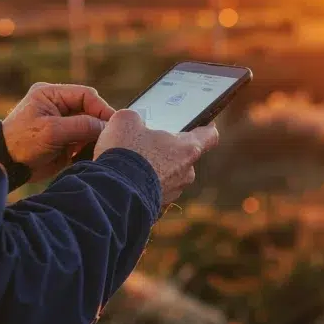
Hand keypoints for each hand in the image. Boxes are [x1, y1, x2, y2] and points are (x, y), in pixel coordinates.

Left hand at [2, 83, 115, 181]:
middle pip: (90, 110)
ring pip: (89, 125)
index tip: (113, 124)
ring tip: (101, 148)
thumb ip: (80, 125)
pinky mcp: (64, 139)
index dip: (101, 108)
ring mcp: (62, 122)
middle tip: (111, 138)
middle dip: (100, 123)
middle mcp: (58, 105)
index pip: (85, 95)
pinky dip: (90, 147)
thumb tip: (107, 126)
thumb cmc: (22, 143)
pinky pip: (84, 140)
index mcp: (51, 94)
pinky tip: (91, 154)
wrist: (6, 165)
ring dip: (96, 136)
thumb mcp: (52, 131)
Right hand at [94, 110, 218, 206]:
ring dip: (153, 166)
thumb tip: (134, 123)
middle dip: (166, 147)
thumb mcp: (126, 120)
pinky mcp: (157, 205)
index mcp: (187, 148)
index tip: (204, 123)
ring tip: (131, 160)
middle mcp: (186, 172)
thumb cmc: (126, 152)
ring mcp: (173, 191)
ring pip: (167, 173)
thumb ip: (136, 118)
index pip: (209, 136)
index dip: (206, 127)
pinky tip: (125, 176)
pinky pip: (153, 188)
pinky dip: (143, 182)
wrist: (113, 192)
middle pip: (183, 154)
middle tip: (146, 140)